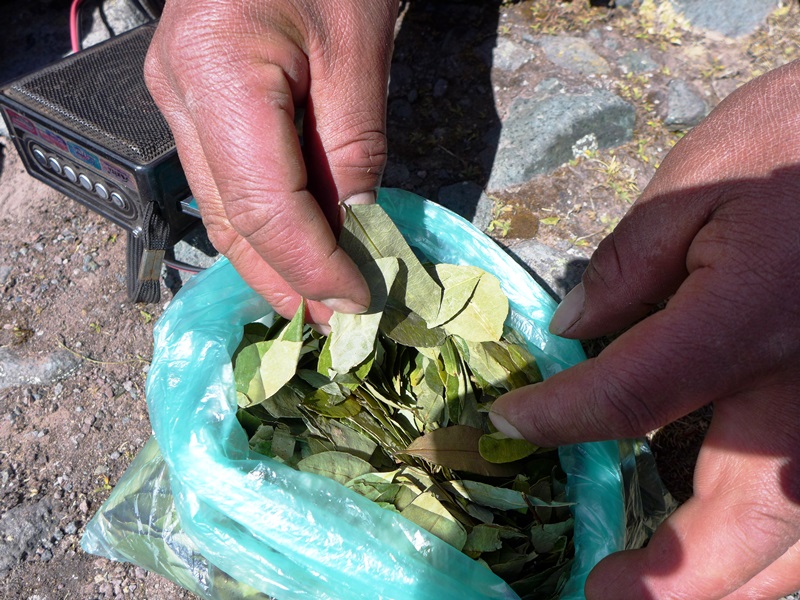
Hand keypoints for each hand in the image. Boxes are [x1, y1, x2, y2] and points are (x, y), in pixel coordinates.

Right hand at [144, 0, 398, 322]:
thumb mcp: (358, 51)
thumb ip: (352, 149)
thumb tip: (353, 231)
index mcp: (217, 75)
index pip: (263, 207)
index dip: (312, 266)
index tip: (356, 304)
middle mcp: (178, 94)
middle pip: (231, 221)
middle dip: (286, 281)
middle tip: (335, 326)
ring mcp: (177, 99)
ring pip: (222, 210)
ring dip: (273, 263)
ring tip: (320, 303)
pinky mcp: (193, 102)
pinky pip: (227, 183)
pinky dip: (265, 226)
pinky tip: (298, 253)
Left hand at [491, 60, 799, 598]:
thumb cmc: (797, 142)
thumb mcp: (697, 184)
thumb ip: (631, 267)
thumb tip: (573, 330)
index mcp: (747, 317)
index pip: (630, 396)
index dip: (559, 417)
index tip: (513, 419)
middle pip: (745, 511)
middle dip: (672, 575)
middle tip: (602, 594)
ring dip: (737, 583)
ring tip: (659, 596)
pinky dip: (788, 549)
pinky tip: (748, 559)